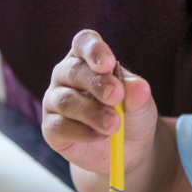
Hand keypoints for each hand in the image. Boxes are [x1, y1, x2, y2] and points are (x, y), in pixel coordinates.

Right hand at [42, 30, 158, 175]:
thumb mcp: (140, 102)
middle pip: (74, 71)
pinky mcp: (51, 127)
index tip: (108, 64)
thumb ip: (137, 93)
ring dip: (91, 112)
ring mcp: (55, 100)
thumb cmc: (131, 114)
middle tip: (116, 96)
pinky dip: (82, 132)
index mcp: (87, 58)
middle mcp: (66, 74)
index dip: (94, 50)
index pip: (83, 42)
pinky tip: (100, 136)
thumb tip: (139, 87)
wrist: (127, 149)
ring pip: (66, 101)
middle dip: (97, 83)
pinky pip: (59, 126)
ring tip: (114, 124)